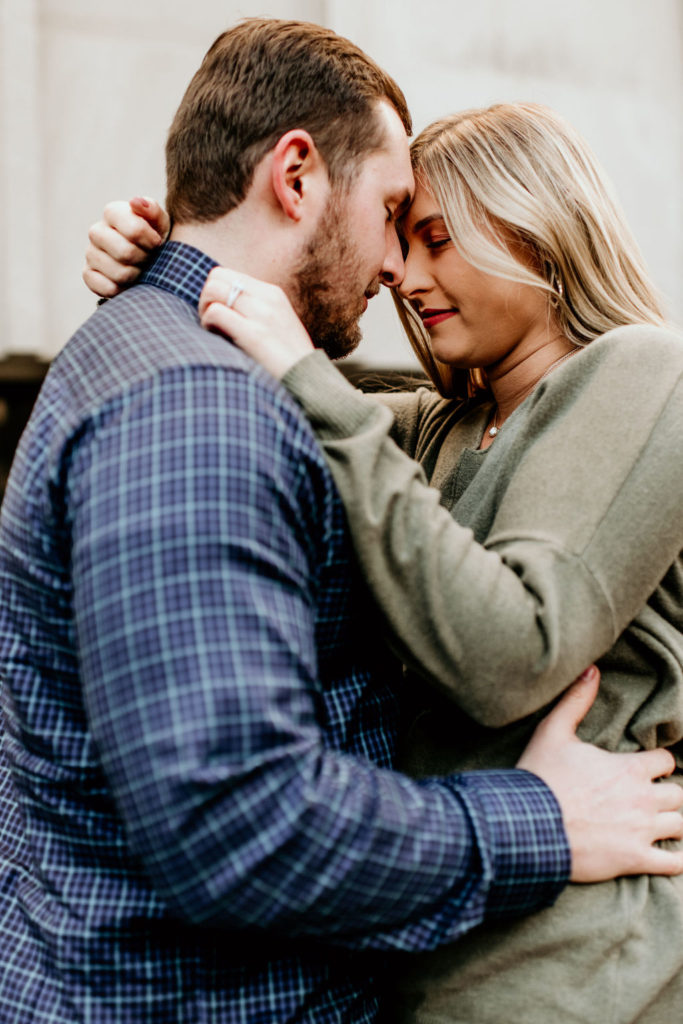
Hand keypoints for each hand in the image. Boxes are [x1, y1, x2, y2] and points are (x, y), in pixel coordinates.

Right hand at [82, 196, 169, 297]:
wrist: (150, 259)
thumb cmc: (155, 237)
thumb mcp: (160, 222)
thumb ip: (152, 210)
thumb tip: (136, 202)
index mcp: (113, 212)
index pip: (134, 230)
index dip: (151, 241)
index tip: (158, 242)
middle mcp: (97, 231)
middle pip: (125, 253)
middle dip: (145, 259)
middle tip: (150, 258)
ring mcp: (90, 253)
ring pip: (118, 273)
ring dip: (137, 275)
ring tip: (141, 269)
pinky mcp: (88, 274)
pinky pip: (105, 287)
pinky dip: (122, 289)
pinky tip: (129, 283)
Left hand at [199, 267, 314, 378]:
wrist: (310, 381)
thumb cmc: (288, 360)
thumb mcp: (277, 324)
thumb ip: (255, 309)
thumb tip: (221, 304)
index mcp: (272, 293)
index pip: (227, 274)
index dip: (214, 292)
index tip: (218, 314)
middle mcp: (268, 298)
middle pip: (216, 277)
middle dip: (206, 298)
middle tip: (211, 323)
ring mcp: (262, 315)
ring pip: (213, 290)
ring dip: (205, 310)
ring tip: (214, 330)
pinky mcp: (255, 335)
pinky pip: (216, 313)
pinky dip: (208, 324)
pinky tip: (218, 338)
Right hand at [518, 666, 682, 881]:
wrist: (529, 826)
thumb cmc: (541, 778)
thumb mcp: (553, 732)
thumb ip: (576, 701)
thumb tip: (591, 670)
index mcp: (629, 769)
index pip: (665, 761)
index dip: (658, 764)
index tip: (648, 768)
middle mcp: (643, 799)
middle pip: (678, 795)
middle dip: (667, 795)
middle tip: (650, 797)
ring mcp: (641, 832)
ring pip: (680, 826)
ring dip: (671, 823)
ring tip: (658, 824)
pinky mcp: (634, 859)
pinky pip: (673, 863)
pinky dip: (674, 859)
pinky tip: (667, 855)